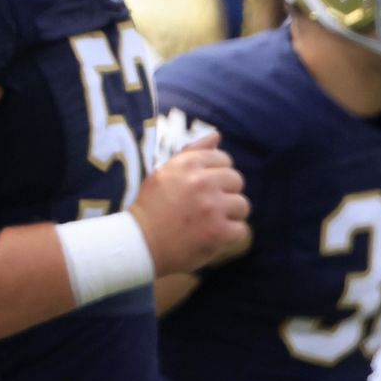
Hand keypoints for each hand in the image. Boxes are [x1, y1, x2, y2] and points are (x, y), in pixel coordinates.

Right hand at [131, 132, 249, 274]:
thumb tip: (217, 135)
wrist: (138, 245)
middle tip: (206, 207)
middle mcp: (201, 182)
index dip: (216, 175)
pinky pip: (241, 229)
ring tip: (209, 222)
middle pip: (236, 180)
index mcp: (187, 164)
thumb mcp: (165, 172)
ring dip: (230, 215)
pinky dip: (229, 236)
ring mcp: (212, 207)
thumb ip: (193, 152)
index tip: (204, 188)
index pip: (223, 159)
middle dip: (225, 194)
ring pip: (242, 205)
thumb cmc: (151, 208)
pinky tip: (212, 237)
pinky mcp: (219, 231)